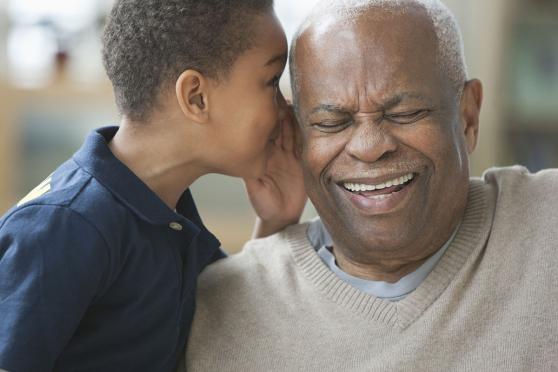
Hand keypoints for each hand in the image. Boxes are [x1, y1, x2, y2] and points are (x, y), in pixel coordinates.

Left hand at [244, 105, 306, 237]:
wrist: (282, 217)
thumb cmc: (264, 204)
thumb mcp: (255, 189)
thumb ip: (252, 174)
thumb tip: (245, 156)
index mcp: (262, 154)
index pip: (264, 131)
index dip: (267, 117)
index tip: (269, 102)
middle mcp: (276, 151)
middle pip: (280, 126)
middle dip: (282, 111)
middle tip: (285, 96)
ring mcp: (290, 154)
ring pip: (294, 132)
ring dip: (296, 119)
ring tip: (299, 104)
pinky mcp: (303, 161)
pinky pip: (305, 144)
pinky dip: (308, 133)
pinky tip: (312, 121)